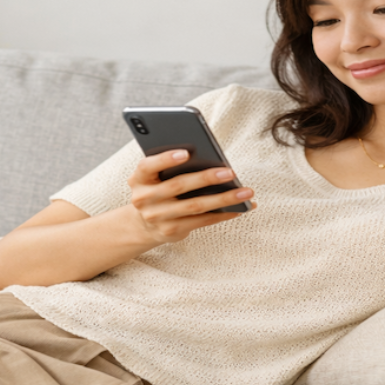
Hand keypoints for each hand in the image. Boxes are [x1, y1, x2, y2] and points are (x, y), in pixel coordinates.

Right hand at [127, 149, 254, 244]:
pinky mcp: (171, 231)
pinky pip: (201, 221)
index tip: (187, 153)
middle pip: (178, 186)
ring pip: (195, 206)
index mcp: (138, 179)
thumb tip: (209, 158)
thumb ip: (169, 167)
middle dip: (206, 178)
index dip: (166, 159)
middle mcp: (144, 199)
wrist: (143, 224)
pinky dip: (222, 214)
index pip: (148, 166)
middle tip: (230, 172)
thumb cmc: (156, 190)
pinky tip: (239, 208)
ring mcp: (157, 217)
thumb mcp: (153, 178)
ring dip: (223, 198)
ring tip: (246, 192)